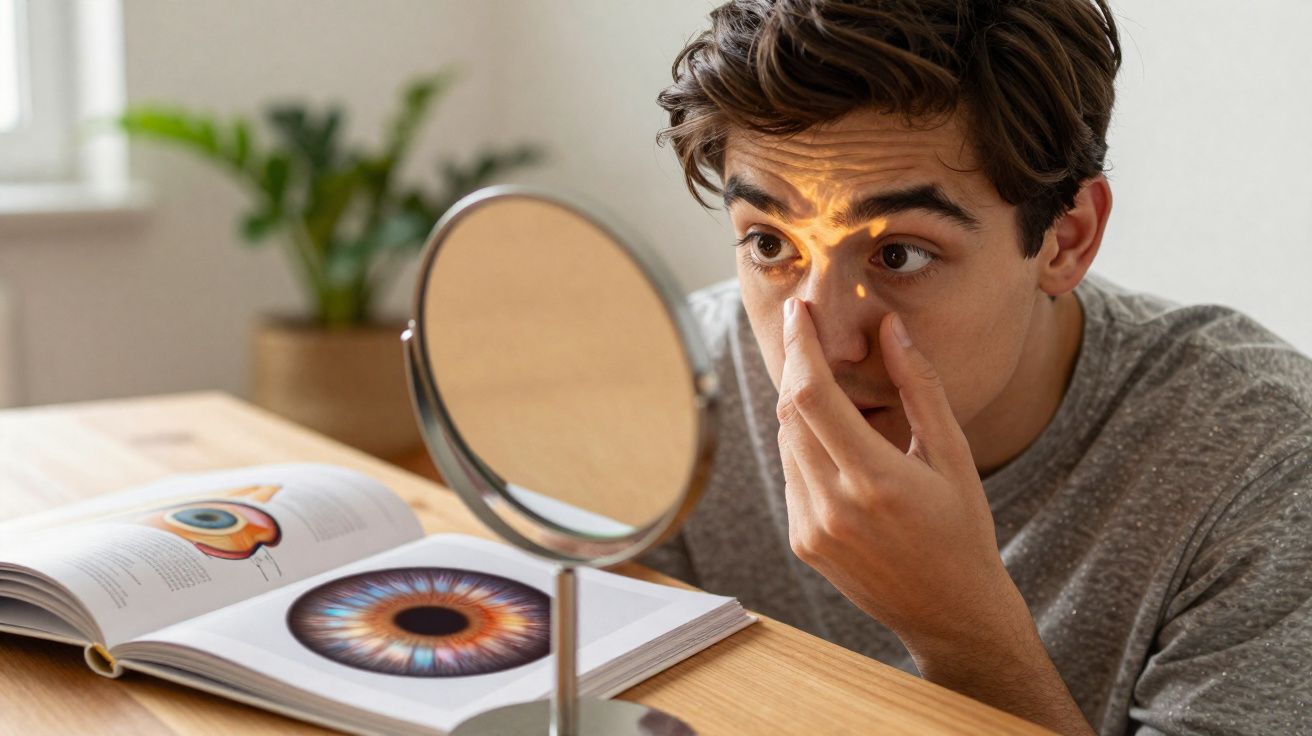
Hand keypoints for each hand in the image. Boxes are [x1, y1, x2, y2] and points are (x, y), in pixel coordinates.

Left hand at [776, 297, 1022, 651]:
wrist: (950, 612)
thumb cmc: (963, 529)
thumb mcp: (953, 455)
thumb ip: (919, 387)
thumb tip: (890, 328)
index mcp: (876, 480)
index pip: (813, 396)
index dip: (800, 347)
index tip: (797, 311)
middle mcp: (834, 506)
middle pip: (790, 413)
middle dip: (795, 366)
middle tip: (805, 330)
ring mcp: (812, 529)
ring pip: (786, 443)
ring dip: (800, 406)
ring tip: (827, 385)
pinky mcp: (802, 542)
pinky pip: (790, 475)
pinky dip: (804, 446)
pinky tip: (835, 443)